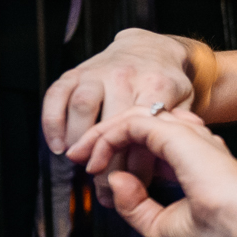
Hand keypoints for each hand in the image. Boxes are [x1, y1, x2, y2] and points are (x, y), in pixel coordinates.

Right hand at [42, 28, 196, 192]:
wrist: (151, 49)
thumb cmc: (168, 84)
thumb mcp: (184, 105)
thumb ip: (175, 134)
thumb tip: (163, 172)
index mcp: (157, 85)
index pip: (143, 130)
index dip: (136, 164)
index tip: (134, 186)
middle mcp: (126, 76)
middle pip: (110, 122)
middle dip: (105, 160)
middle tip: (104, 187)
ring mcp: (98, 72)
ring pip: (82, 107)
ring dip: (77, 140)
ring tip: (82, 165)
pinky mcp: (76, 71)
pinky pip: (56, 95)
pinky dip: (52, 121)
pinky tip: (57, 145)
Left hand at [64, 105, 236, 236]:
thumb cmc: (219, 232)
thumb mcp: (162, 226)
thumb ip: (136, 206)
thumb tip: (115, 180)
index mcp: (197, 164)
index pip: (155, 146)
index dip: (125, 156)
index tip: (99, 174)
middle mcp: (193, 145)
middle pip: (142, 127)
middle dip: (106, 139)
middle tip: (78, 156)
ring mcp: (186, 137)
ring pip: (134, 119)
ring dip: (102, 135)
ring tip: (81, 154)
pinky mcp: (175, 134)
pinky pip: (131, 122)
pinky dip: (107, 136)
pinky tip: (94, 155)